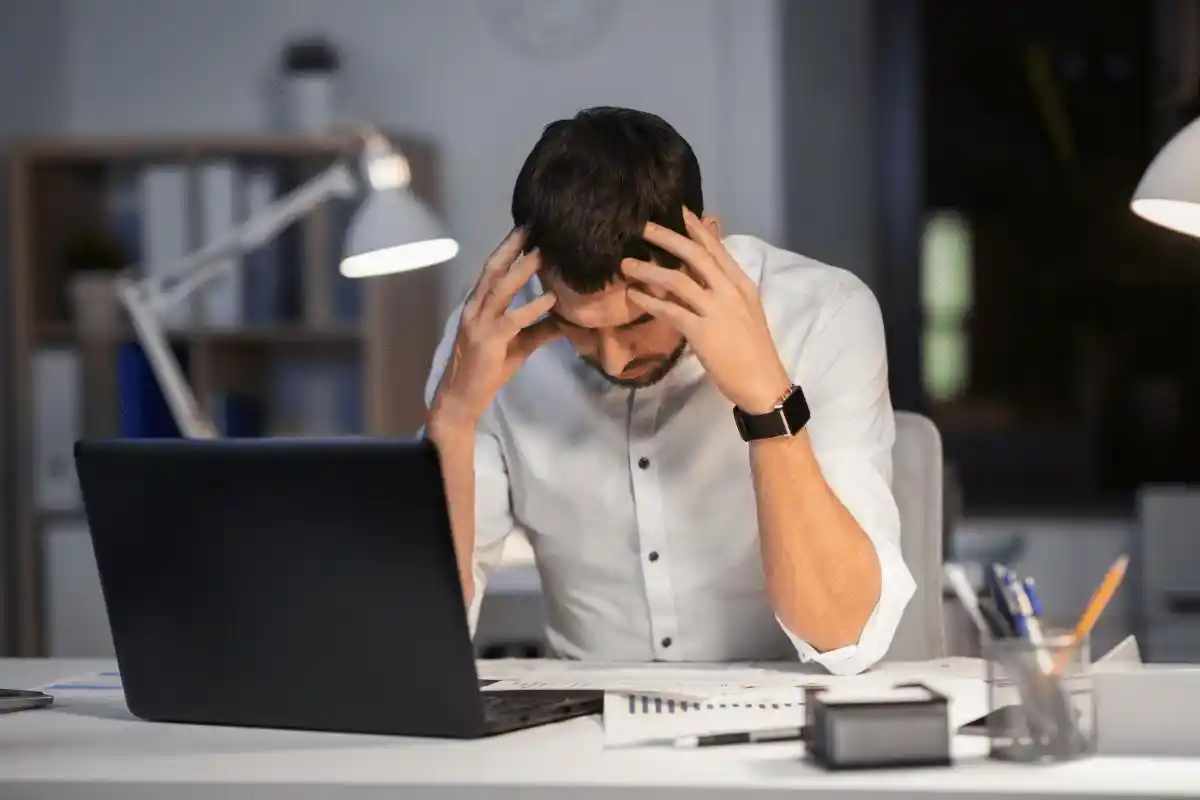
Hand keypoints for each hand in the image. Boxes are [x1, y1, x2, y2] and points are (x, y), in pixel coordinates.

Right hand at [430, 228, 560, 429]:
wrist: (461, 397)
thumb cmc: (488, 370)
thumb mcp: (519, 346)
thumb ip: (540, 330)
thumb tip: (567, 319)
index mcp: (479, 304)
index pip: (494, 269)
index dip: (509, 248)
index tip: (528, 228)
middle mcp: (475, 308)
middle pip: (494, 269)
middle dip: (512, 246)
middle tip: (533, 225)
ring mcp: (479, 323)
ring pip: (501, 289)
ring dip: (522, 270)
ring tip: (543, 253)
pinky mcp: (488, 341)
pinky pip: (512, 320)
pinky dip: (532, 308)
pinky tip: (551, 299)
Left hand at [624, 208, 790, 413]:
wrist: (763, 382)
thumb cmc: (752, 349)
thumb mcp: (744, 309)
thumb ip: (724, 287)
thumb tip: (705, 270)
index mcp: (741, 284)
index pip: (716, 248)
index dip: (695, 228)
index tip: (676, 211)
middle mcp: (730, 291)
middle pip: (696, 255)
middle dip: (668, 237)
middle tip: (643, 227)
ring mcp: (717, 310)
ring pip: (678, 280)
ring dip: (649, 270)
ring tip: (627, 265)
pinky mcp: (702, 332)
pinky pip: (670, 310)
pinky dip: (649, 301)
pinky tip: (634, 296)